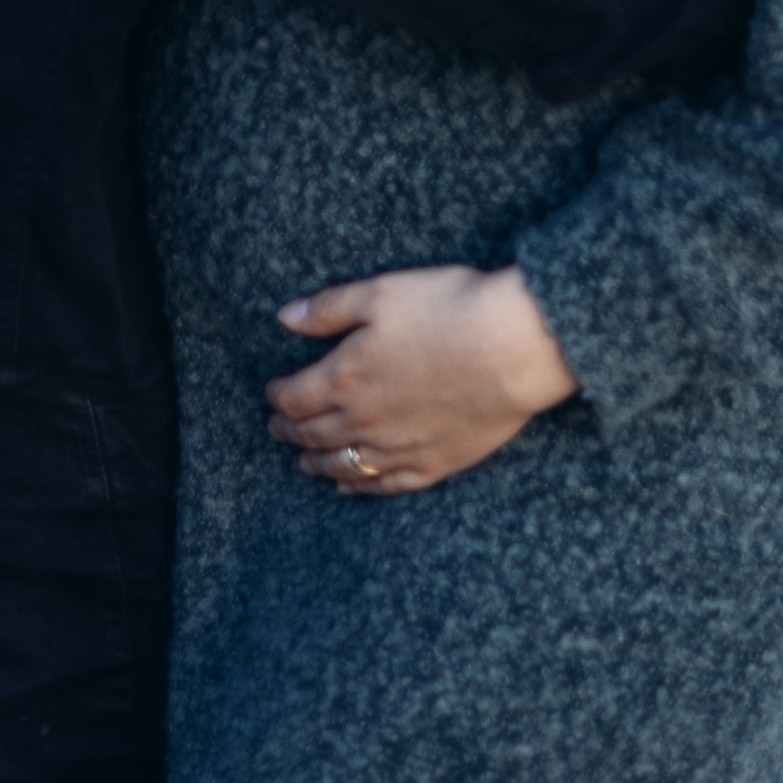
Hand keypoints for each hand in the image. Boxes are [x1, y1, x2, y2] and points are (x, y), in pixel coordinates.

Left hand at [265, 263, 577, 495]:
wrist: (511, 349)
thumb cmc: (447, 310)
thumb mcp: (380, 293)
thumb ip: (329, 309)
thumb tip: (285, 318)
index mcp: (346, 377)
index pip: (295, 397)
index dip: (277, 397)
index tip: (271, 394)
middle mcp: (366, 421)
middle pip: (315, 435)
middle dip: (291, 432)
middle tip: (277, 430)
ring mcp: (400, 448)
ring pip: (345, 466)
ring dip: (318, 464)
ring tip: (304, 462)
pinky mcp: (435, 464)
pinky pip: (387, 486)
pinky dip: (361, 489)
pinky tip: (351, 488)